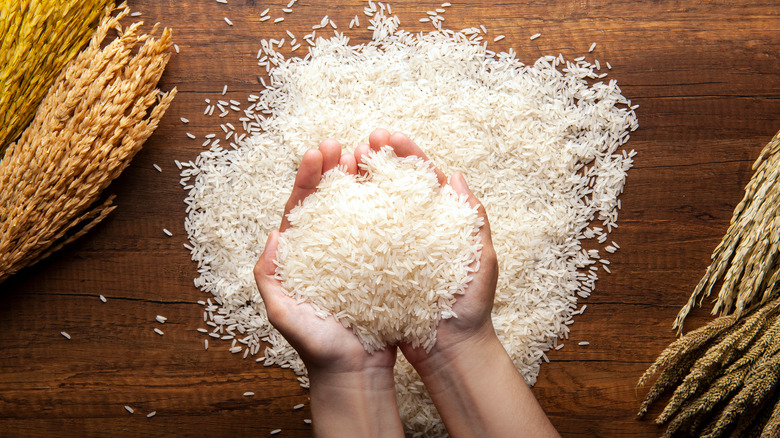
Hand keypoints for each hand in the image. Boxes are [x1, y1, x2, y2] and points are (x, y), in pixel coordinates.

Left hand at [254, 138, 402, 436]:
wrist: (354, 373)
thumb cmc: (316, 346)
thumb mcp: (282, 312)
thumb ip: (270, 277)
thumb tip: (272, 235)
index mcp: (300, 257)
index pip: (300, 208)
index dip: (307, 178)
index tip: (316, 151)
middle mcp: (325, 252)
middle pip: (328, 201)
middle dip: (333, 170)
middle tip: (342, 144)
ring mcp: (353, 257)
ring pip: (356, 211)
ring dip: (360, 182)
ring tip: (368, 156)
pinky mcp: (378, 266)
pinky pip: (382, 231)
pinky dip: (386, 208)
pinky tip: (394, 189)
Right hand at [355, 129, 498, 369]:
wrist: (448, 352)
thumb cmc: (469, 308)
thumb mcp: (481, 262)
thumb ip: (474, 222)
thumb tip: (456, 176)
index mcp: (439, 221)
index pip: (421, 178)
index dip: (406, 154)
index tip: (388, 136)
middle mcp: (411, 229)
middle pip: (389, 186)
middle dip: (373, 160)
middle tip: (357, 144)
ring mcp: (390, 248)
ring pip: (367, 207)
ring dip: (352, 182)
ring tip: (336, 162)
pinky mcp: (372, 268)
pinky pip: (354, 238)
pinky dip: (342, 219)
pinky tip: (328, 205)